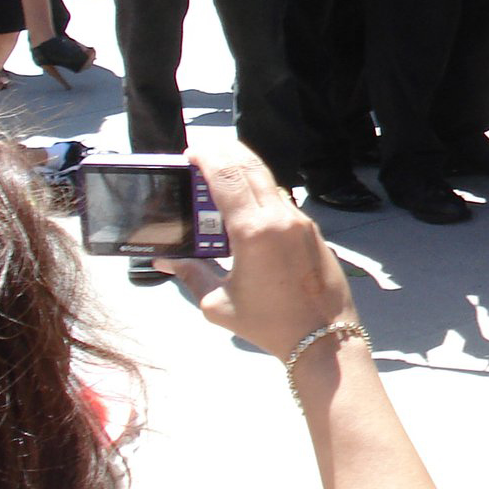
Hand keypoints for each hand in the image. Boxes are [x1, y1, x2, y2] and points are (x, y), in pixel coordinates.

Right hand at [157, 140, 356, 360]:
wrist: (323, 336)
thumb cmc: (268, 323)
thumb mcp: (218, 303)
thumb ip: (191, 273)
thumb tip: (165, 258)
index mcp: (254, 231)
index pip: (227, 177)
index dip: (208, 157)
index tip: (192, 151)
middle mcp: (281, 218)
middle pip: (250, 168)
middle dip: (226, 153)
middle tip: (204, 151)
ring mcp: (301, 221)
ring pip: (269, 181)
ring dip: (245, 170)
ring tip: (221, 174)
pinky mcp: (312, 230)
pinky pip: (282, 200)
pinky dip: (261, 190)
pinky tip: (247, 201)